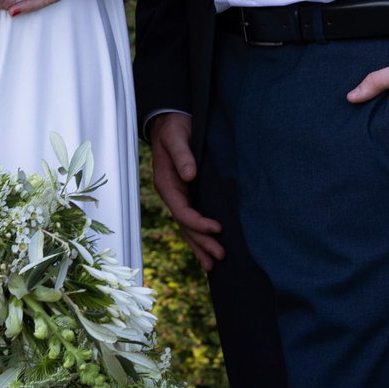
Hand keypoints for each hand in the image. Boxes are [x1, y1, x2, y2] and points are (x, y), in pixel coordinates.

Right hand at [147, 111, 223, 269]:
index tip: (218, 228)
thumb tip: (189, 174)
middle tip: (221, 256)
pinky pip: (191, 220)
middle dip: (202, 242)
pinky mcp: (186, 195)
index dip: (199, 223)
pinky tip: (207, 249)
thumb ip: (182, 154)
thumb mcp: (175, 137)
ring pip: (187, 227)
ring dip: (200, 245)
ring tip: (213, 265)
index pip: (182, 211)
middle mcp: (171, 195)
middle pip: (186, 225)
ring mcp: (178, 197)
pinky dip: (198, 236)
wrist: (170, 122)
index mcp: (167, 185)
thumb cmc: (173, 128)